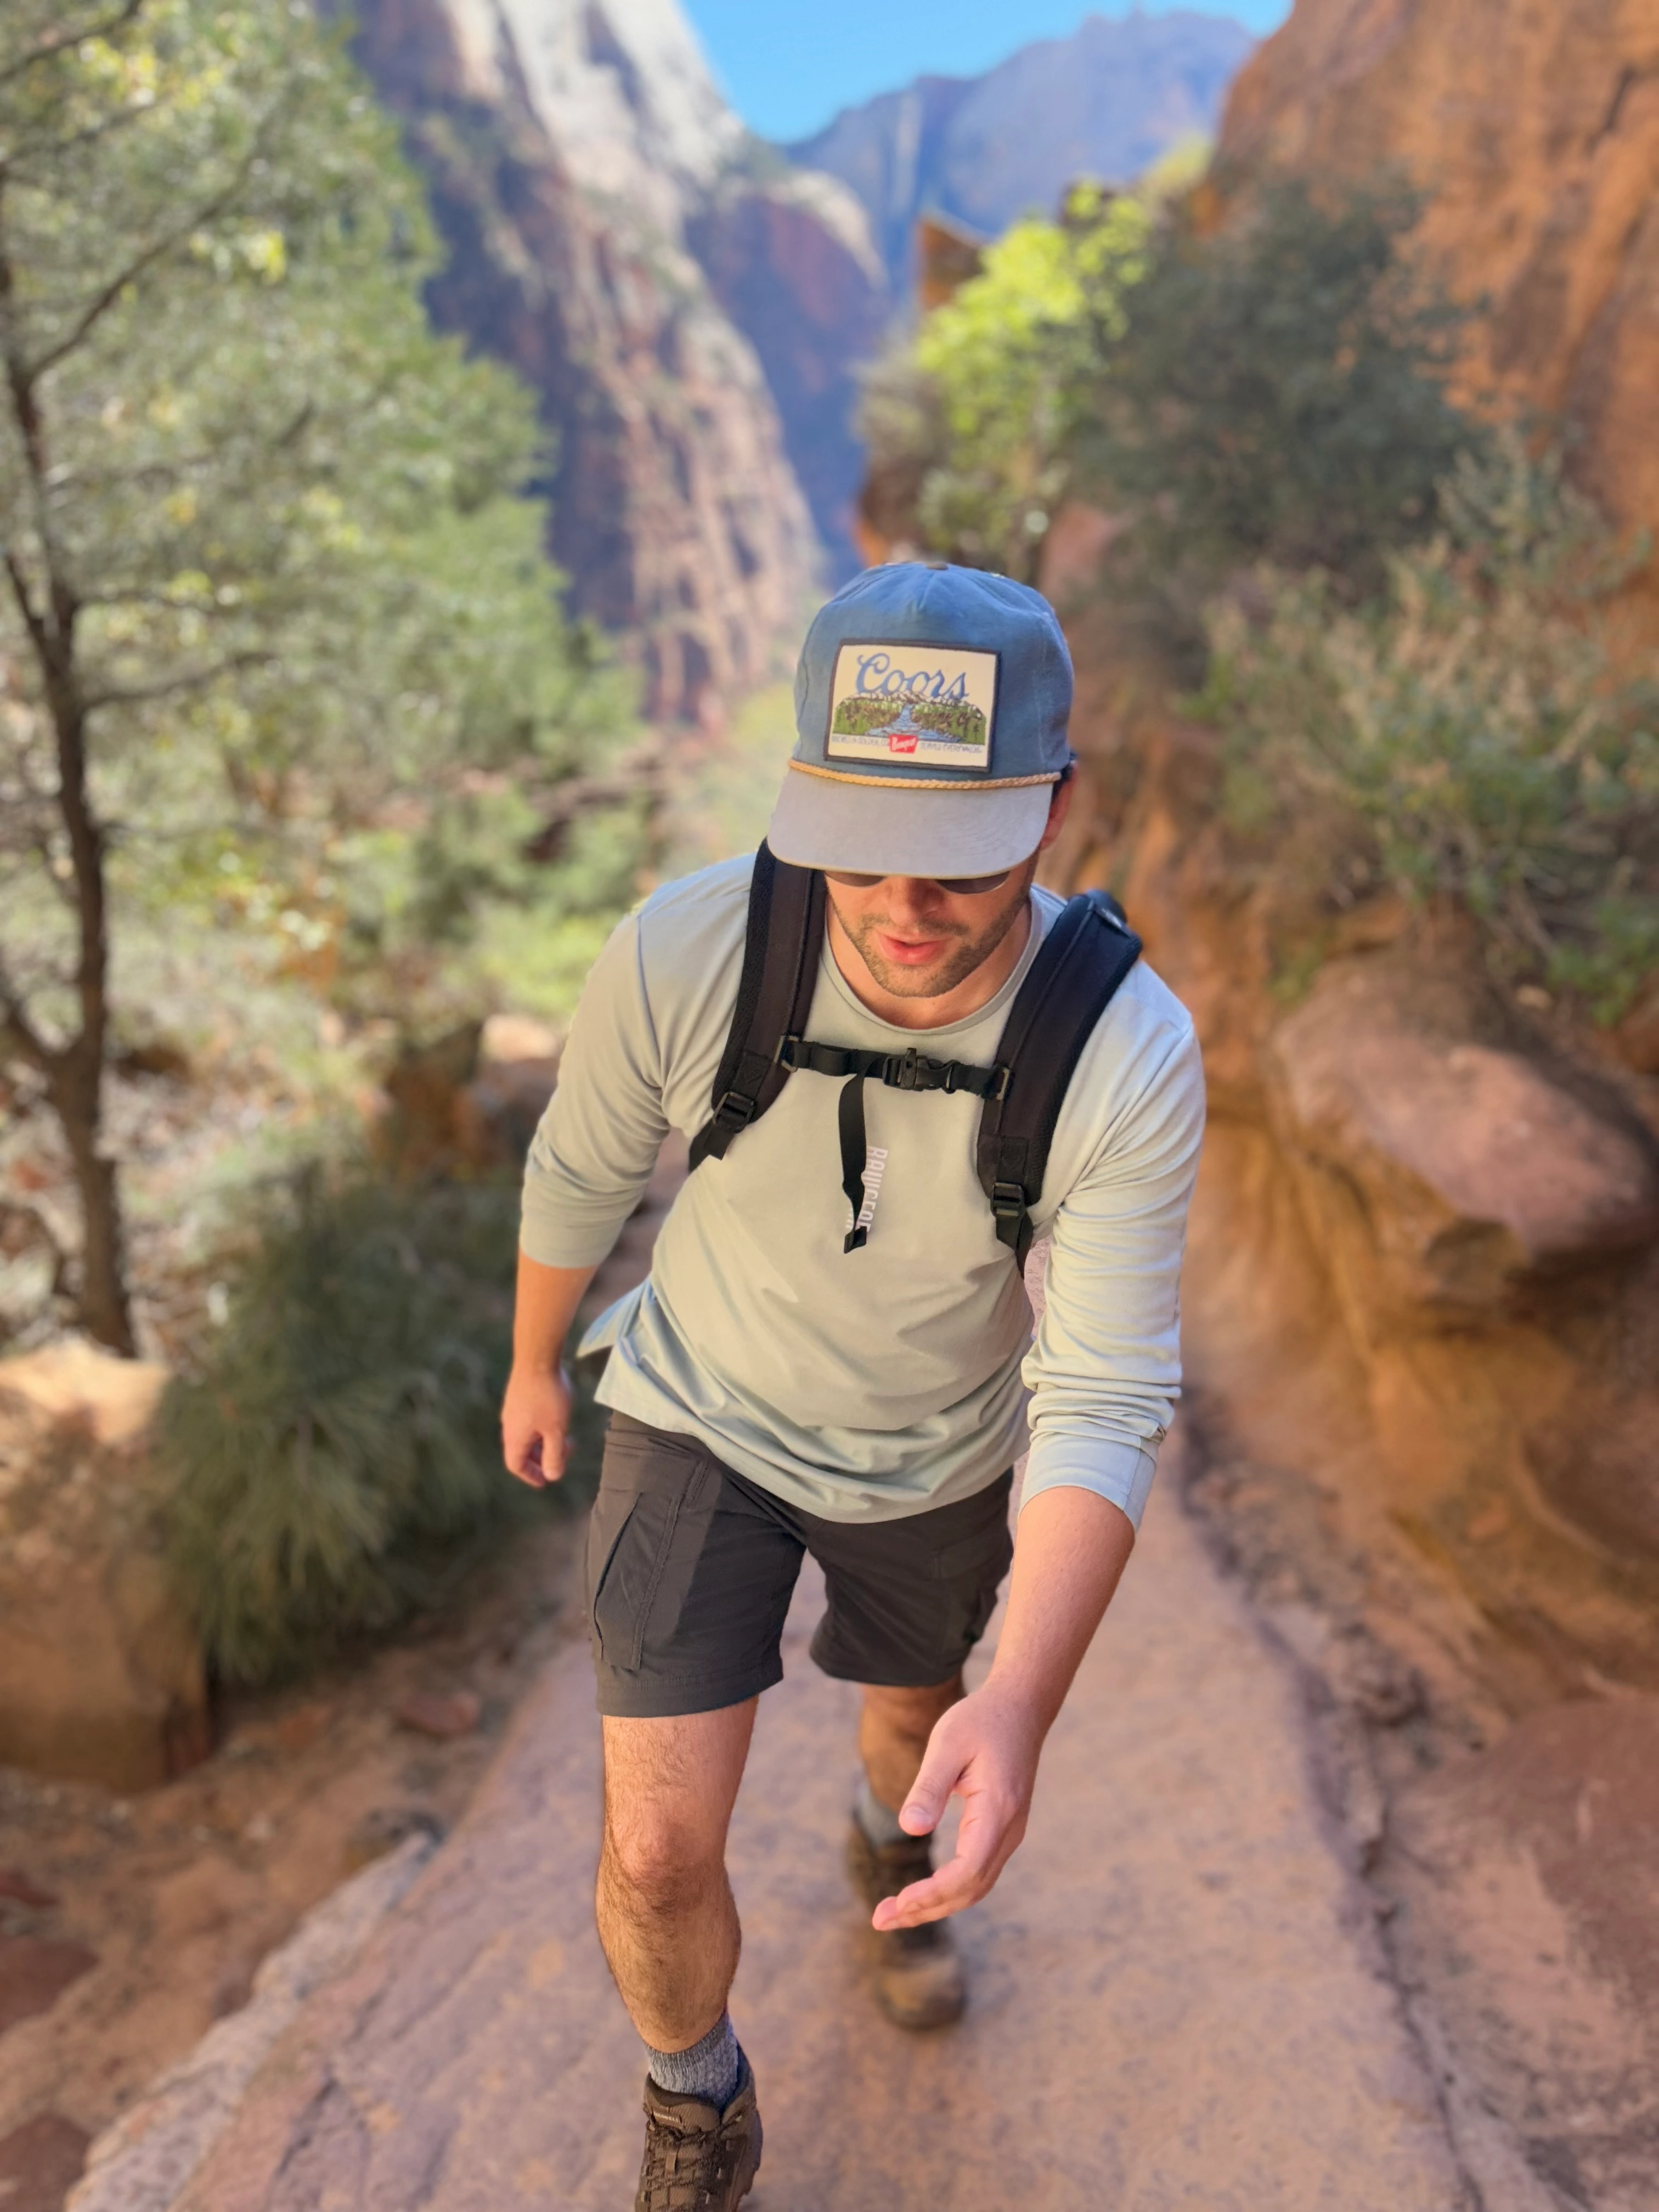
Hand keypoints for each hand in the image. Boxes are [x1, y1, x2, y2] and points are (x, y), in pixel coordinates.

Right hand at [501, 1362, 572, 1487]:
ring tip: (565, 1435)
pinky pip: (528, 1419)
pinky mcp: (518, 1395)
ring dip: (544, 1440)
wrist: (537, 1357)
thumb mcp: (556, 1429)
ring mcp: (512, 1408)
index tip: (546, 1480)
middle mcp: (509, 1424)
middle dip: (543, 1457)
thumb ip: (554, 1455)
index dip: (531, 1475)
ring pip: (526, 1434)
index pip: (516, 1465)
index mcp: (514, 1437)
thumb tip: (552, 1476)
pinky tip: (558, 1416)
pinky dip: (542, 1426)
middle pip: (521, 1450)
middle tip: (565, 1454)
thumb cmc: (548, 1395)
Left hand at [871, 1683, 1041, 1929]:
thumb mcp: (947, 1742)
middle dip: (926, 1910)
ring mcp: (1009, 1833)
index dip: (932, 1893)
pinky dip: (949, 1889)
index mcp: (998, 1811)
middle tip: (879, 1920)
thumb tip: (909, 1828)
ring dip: (936, 1904)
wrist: (1019, 1708)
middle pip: (971, 1890)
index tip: (897, 1903)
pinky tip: (922, 1892)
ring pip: (976, 1886)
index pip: (967, 1871)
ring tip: (893, 1912)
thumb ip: (930, 1786)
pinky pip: (978, 1872)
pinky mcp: (1002, 1830)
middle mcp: (1009, 1830)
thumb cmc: (980, 1720)